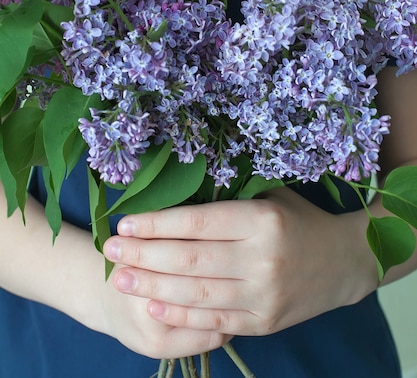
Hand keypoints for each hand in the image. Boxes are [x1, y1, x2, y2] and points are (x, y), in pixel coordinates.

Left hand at [103, 188, 379, 342]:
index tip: (126, 223)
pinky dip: (181, 315)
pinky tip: (152, 307)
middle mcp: (262, 259)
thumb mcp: (270, 197)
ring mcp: (264, 295)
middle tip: (110, 250)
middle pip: (190, 259)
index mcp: (262, 220)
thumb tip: (178, 195)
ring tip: (120, 278)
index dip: (157, 223)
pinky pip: (215, 320)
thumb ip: (230, 198)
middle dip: (143, 256)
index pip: (198, 222)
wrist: (345, 262)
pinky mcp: (265, 322)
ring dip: (152, 288)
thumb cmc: (300, 221)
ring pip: (197, 293)